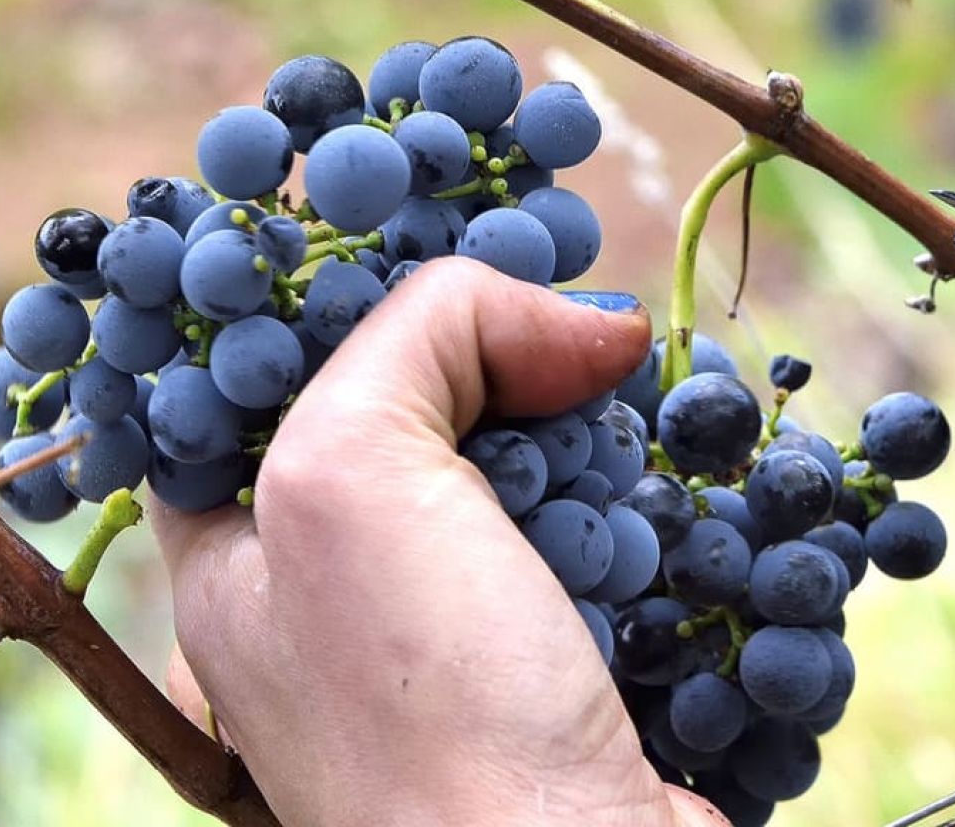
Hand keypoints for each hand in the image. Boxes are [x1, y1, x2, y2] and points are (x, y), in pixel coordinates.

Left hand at [149, 259, 723, 826]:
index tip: (461, 242)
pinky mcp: (584, 692)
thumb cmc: (424, 713)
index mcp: (245, 559)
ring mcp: (472, 658)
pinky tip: (710, 501)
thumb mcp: (355, 474)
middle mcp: (347, 610)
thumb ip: (427, 336)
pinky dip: (683, 526)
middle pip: (434, 419)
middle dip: (516, 363)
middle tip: (585, 333)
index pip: (275, 375)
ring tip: (658, 416)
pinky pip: (638, 569)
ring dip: (617, 442)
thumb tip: (589, 323)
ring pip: (550, 489)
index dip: (359, 294)